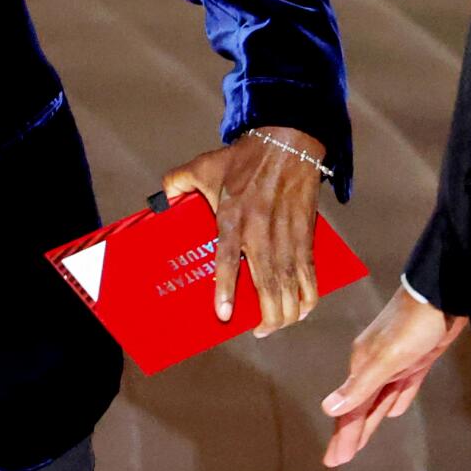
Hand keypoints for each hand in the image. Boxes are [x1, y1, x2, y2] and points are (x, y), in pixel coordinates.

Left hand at [161, 127, 327, 337]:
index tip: (222, 314)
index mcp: (233, 216)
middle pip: (268, 281)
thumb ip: (177, 182)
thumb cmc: (243, 157)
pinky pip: (310, 270)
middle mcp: (261, 229)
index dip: (226, 288)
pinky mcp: (306, 233)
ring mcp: (287, 233)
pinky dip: (309, 293)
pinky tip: (303, 309)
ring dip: (287, 310)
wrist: (288, 140)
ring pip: (291, 282)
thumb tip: (160, 200)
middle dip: (267, 314)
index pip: (228, 258)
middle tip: (258, 330)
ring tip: (276, 325)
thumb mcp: (203, 165)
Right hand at [320, 284, 464, 465]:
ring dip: (369, 421)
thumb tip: (328, 408)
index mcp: (363, 366)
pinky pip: (401, 388)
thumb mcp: (386, 358)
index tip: (333, 461)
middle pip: (360, 408)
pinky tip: (394, 411)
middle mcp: (375, 366)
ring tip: (361, 439)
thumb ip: (360, 385)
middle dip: (350, 433)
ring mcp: (396, 363)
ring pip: (378, 400)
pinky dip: (395, 402)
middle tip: (339, 459)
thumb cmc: (413, 325)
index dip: (343, 436)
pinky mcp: (417, 360)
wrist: (442, 293)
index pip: (351, 410)